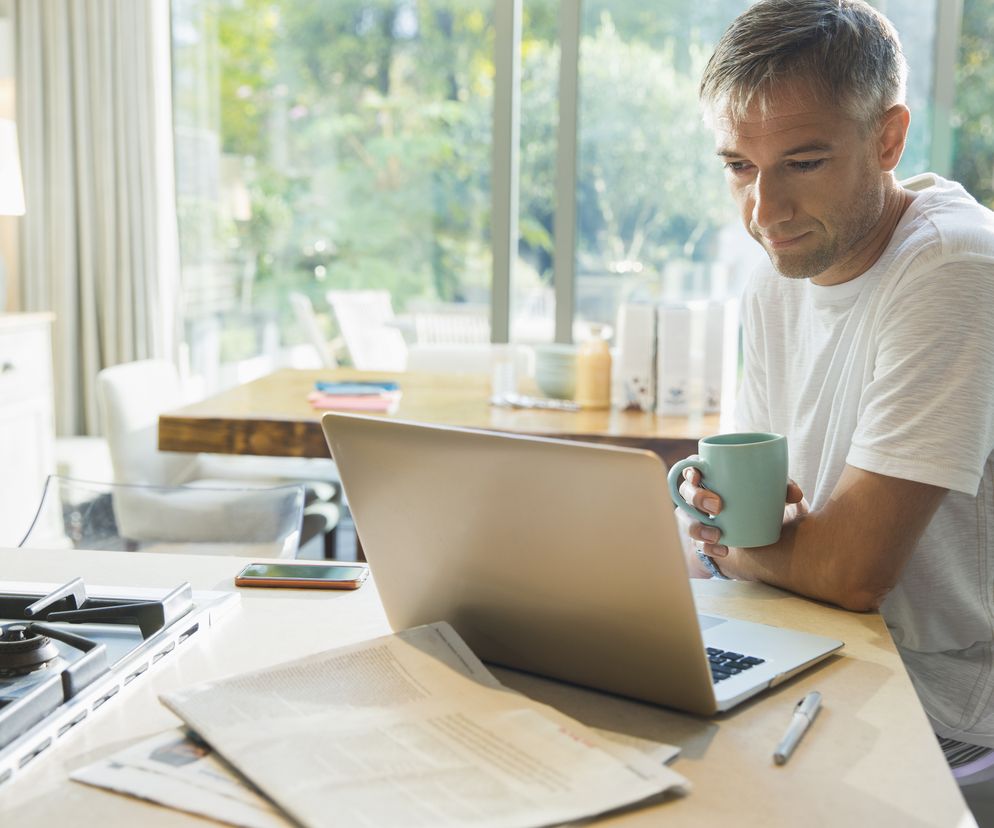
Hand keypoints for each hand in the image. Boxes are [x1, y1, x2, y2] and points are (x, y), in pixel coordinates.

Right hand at [676, 463, 804, 573]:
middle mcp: (698, 495)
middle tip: (718, 506)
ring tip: (717, 535)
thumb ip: (782, 487)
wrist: (759, 532)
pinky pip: (698, 544)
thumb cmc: (760, 500)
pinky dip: (708, 548)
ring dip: (698, 527)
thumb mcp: (771, 491)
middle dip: (696, 498)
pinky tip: (723, 550)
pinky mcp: (703, 538)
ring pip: (686, 520)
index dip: (689, 470)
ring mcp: (697, 517)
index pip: (691, 467)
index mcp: (711, 476)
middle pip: (685, 492)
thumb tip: (795, 493)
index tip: (698, 476)